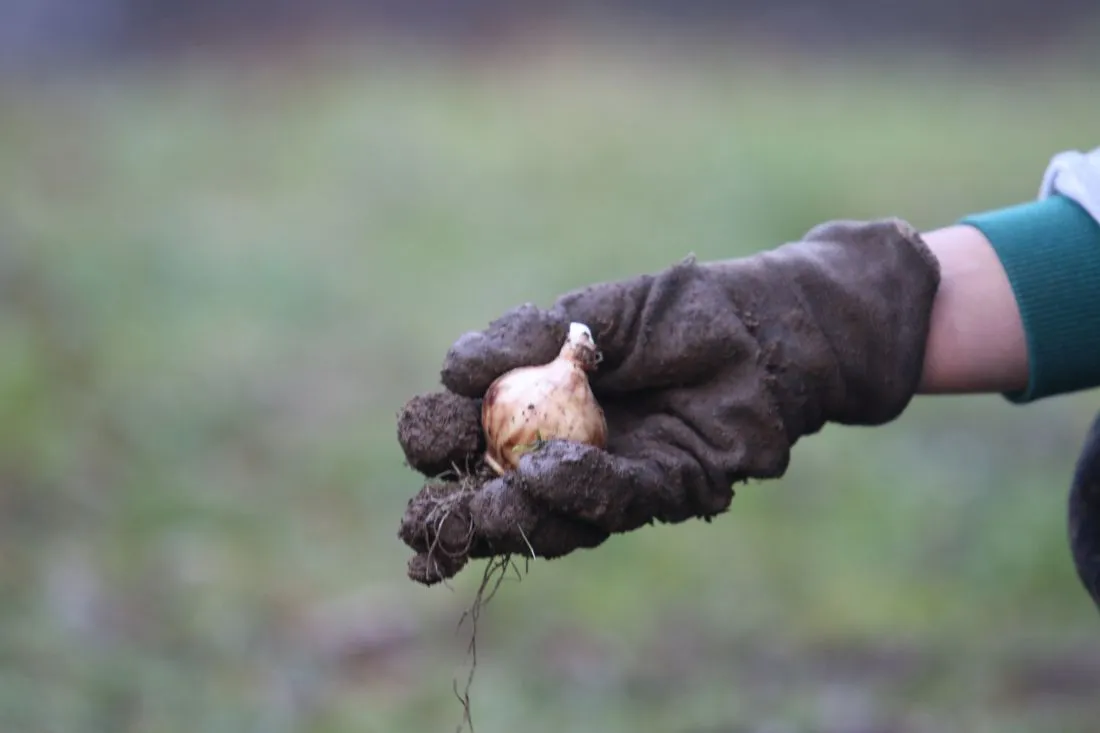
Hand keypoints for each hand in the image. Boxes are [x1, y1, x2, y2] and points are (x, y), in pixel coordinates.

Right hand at [395, 219, 940, 584]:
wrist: (766, 324)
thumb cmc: (676, 312)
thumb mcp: (590, 313)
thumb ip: (523, 336)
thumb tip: (450, 369)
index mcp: (536, 410)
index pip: (468, 440)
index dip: (435, 445)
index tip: (424, 435)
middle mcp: (567, 454)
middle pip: (498, 499)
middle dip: (455, 519)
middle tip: (418, 528)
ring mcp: (615, 480)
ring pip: (553, 518)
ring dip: (511, 518)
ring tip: (479, 512)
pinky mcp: (669, 492)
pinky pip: (619, 501)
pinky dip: (581, 491)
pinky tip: (549, 475)